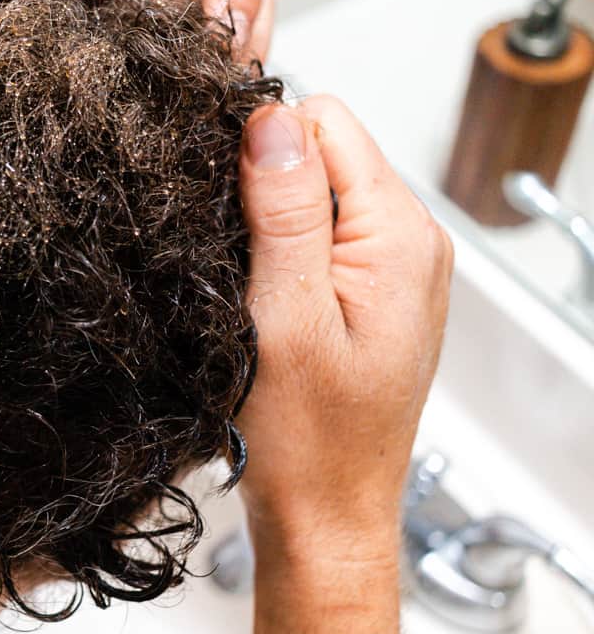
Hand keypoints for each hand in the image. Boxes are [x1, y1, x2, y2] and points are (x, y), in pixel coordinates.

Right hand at [234, 97, 452, 554]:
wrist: (326, 515)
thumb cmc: (310, 440)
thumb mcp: (286, 318)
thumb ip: (286, 213)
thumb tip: (271, 119)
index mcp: (399, 236)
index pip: (323, 121)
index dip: (259, 146)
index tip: (224, 204)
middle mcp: (410, 241)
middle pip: (320, 152)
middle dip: (264, 187)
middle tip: (237, 264)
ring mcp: (393, 267)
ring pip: (314, 193)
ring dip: (269, 225)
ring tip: (250, 290)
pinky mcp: (370, 291)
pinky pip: (319, 235)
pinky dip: (281, 254)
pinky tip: (263, 301)